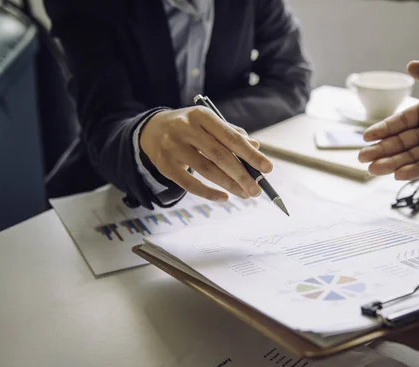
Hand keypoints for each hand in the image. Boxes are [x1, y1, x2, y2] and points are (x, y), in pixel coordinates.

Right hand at [140, 107, 272, 200]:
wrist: (151, 130)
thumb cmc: (189, 127)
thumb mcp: (208, 123)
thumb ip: (231, 134)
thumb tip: (256, 147)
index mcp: (202, 116)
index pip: (231, 137)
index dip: (250, 154)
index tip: (268, 168)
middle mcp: (186, 129)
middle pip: (220, 155)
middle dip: (242, 174)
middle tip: (257, 190)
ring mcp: (173, 147)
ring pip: (206, 170)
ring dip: (229, 185)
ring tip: (246, 194)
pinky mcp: (165, 165)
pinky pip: (189, 183)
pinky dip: (208, 193)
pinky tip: (224, 197)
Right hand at [358, 59, 418, 178]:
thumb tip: (410, 66)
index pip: (401, 120)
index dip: (384, 128)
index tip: (366, 136)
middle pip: (401, 141)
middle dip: (381, 149)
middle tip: (362, 157)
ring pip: (412, 156)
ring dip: (392, 163)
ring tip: (373, 169)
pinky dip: (415, 170)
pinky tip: (398, 174)